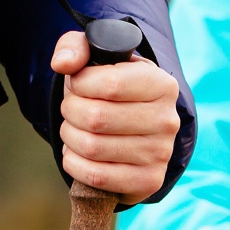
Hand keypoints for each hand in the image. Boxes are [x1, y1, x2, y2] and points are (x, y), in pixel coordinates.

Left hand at [51, 30, 181, 200]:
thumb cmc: (109, 87)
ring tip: (74, 129)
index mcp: (162, 84)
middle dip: (70, 111)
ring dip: (70, 137)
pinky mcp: (148, 181)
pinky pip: (96, 177)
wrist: (131, 128)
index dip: (80, 84)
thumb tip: (62, 63)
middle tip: (72, 108)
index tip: (78, 84)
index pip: (110, 84)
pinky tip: (78, 152)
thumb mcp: (96, 58)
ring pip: (92, 148)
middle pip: (97, 118)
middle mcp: (167, 120)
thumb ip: (76, 48)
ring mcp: (160, 154)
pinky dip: (75, 163)